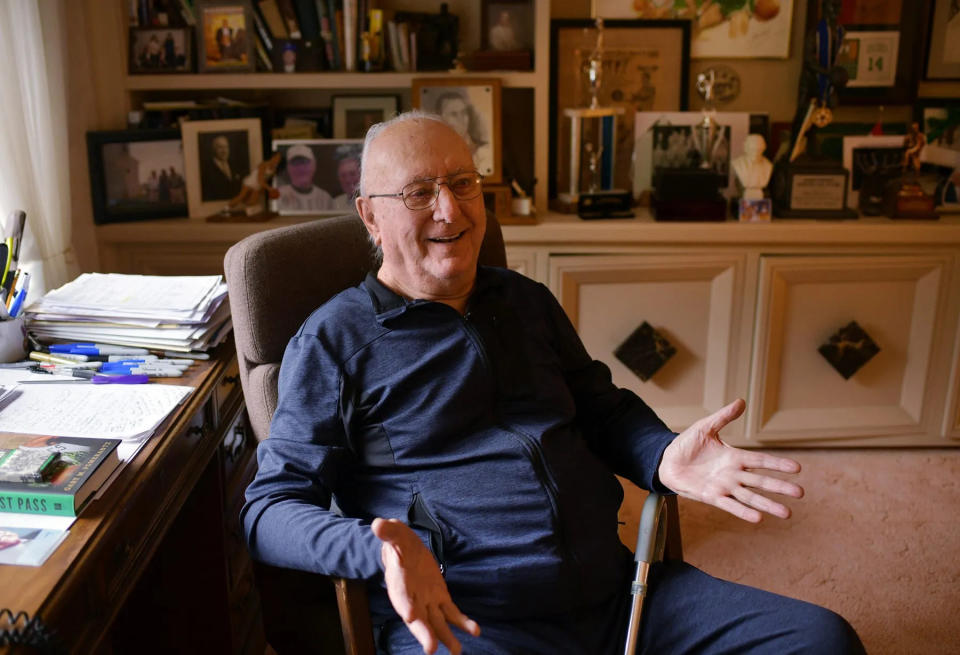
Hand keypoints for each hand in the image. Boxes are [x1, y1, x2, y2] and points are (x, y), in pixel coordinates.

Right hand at [372, 518, 479, 653]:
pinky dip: (462, 622)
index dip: (405, 605)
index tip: (409, 615)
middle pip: (417, 618)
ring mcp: (427, 601)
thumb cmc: (397, 543)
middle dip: (423, 632)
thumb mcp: (392, 533)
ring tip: (456, 651)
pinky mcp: (440, 598)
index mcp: (398, 583)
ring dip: (445, 636)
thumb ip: (387, 532)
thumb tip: (378, 525)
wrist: (405, 550)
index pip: (400, 596)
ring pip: (436, 622)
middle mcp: (411, 598)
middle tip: (430, 648)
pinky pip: (452, 613)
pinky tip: (475, 630)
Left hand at [657, 399, 802, 522]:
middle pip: (761, 481)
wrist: (666, 460)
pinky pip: (729, 506)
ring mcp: (724, 486)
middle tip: (800, 493)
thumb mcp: (705, 427)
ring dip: (768, 505)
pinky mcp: (711, 496)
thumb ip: (723, 417)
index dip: (778, 464)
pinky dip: (743, 512)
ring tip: (787, 513)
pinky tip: (758, 518)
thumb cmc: (687, 444)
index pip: (761, 460)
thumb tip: (741, 401)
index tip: (797, 468)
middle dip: (780, 487)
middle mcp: (733, 474)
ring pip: (750, 497)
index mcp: (734, 457)